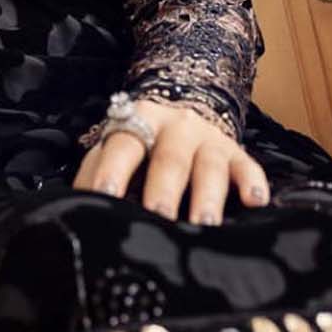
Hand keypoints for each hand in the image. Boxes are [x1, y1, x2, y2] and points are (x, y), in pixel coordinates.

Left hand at [71, 98, 270, 223]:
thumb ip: (95, 173)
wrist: (185, 107)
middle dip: (163, 189)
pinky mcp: (236, 153)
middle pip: (168, 159)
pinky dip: (253, 183)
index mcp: (137, 122)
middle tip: (157, 218)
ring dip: (206, 196)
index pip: (123, 145)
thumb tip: (75, 209)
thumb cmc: (140, 144)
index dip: (113, 169)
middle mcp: (175, 128)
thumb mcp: (115, 147)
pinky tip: (256, 202)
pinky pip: (248, 166)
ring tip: (203, 224)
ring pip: (209, 166)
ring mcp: (208, 140)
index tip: (105, 196)